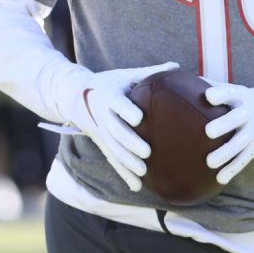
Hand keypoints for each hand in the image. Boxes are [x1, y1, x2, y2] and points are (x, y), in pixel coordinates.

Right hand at [56, 62, 178, 191]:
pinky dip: (123, 174)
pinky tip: (136, 186)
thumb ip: (149, 72)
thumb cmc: (109, 83)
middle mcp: (103, 116)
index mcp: (109, 96)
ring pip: (113, 149)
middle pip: (115, 131)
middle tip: (146, 152)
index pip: (116, 104)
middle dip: (129, 143)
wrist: (76, 96)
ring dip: (127, 161)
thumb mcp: (124, 75)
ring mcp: (102, 132)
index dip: (125, 110)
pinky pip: (113, 161)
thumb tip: (176, 65)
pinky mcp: (103, 144)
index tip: (138, 118)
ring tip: (143, 171)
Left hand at [204, 84, 253, 184]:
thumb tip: (175, 77)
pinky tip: (220, 178)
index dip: (220, 94)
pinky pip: (244, 160)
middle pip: (237, 119)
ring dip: (226, 153)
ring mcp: (252, 131)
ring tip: (210, 162)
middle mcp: (248, 113)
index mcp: (240, 96)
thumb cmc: (239, 100)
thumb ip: (208, 85)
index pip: (230, 93)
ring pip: (240, 143)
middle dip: (224, 125)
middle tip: (208, 132)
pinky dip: (233, 169)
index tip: (208, 96)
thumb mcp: (231, 89)